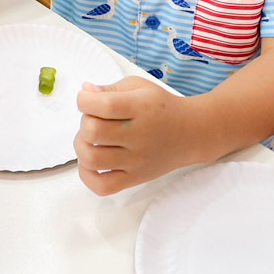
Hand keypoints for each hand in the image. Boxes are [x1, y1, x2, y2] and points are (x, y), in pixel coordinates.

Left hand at [75, 76, 201, 194]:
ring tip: (91, 139)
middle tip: (93, 118)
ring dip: (82, 146)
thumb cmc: (162, 107)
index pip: (103, 105)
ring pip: (92, 158)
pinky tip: (90, 162)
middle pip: (93, 131)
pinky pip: (103, 186)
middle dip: (84, 121)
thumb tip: (85, 91)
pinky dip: (87, 175)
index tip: (85, 98)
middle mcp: (138, 136)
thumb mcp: (139, 87)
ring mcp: (136, 161)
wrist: (191, 133)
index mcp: (140, 108)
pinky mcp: (135, 178)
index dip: (84, 100)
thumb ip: (110, 89)